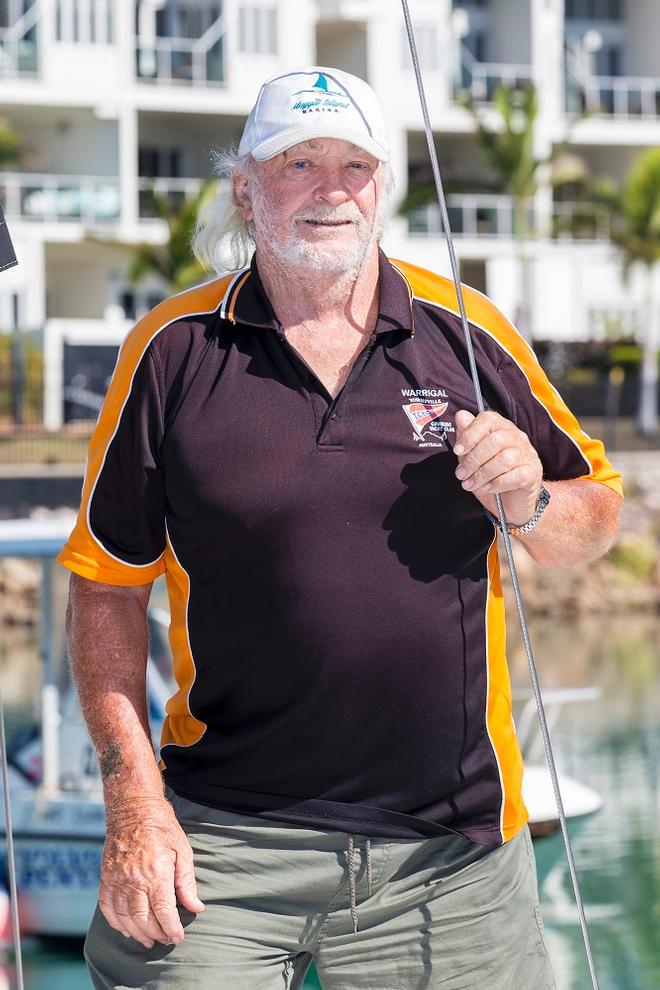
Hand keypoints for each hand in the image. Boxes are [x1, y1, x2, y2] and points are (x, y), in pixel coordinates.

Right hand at [100, 798, 204, 948]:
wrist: (133, 807)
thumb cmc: (162, 827)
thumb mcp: (182, 850)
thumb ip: (187, 882)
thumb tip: (196, 907)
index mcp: (156, 872)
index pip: (164, 911)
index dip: (172, 928)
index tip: (178, 938)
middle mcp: (134, 879)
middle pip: (143, 919)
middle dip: (156, 934)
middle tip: (165, 939)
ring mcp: (117, 879)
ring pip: (124, 918)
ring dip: (137, 933)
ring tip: (148, 940)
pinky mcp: (105, 877)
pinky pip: (107, 908)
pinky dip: (116, 923)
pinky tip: (126, 929)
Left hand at [453, 410, 542, 526]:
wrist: (509, 503)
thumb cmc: (489, 477)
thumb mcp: (472, 457)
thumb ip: (467, 437)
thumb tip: (461, 416)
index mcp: (501, 428)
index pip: (489, 419)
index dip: (471, 434)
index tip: (457, 451)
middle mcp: (517, 438)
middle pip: (496, 440)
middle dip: (474, 458)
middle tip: (461, 474)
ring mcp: (527, 455)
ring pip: (505, 458)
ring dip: (483, 473)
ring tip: (469, 484)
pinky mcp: (533, 473)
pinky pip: (515, 476)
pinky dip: (497, 483)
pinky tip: (487, 488)